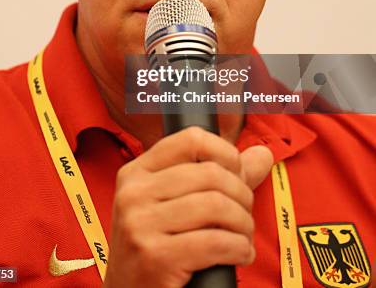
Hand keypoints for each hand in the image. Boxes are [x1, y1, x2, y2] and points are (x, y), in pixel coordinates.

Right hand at [104, 126, 273, 287]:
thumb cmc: (157, 249)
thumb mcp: (176, 206)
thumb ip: (221, 178)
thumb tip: (263, 154)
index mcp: (137, 172)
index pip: (191, 139)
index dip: (225, 153)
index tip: (237, 174)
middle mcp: (134, 192)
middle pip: (210, 173)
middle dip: (242, 196)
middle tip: (244, 216)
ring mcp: (140, 223)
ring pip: (216, 205)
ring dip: (243, 224)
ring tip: (243, 237)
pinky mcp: (155, 256)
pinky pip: (215, 241)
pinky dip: (239, 248)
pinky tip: (240, 254)